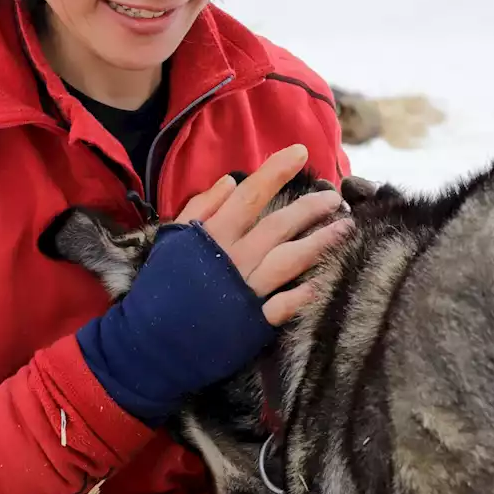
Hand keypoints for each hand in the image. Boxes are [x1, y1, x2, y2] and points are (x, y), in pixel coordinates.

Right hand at [175, 144, 353, 324]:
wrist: (148, 342)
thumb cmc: (160, 287)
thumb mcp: (171, 239)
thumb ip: (201, 208)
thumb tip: (231, 181)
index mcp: (213, 236)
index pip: (250, 195)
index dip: (276, 171)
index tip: (301, 151)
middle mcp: (233, 259)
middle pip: (279, 226)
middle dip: (310, 207)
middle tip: (335, 197)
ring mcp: (244, 291)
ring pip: (289, 260)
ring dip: (320, 243)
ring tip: (345, 229)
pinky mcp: (250, 323)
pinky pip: (282, 306)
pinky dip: (301, 295)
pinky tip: (321, 283)